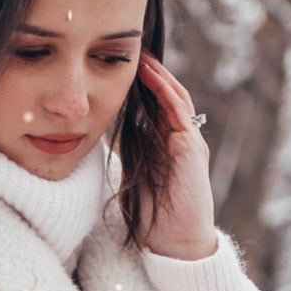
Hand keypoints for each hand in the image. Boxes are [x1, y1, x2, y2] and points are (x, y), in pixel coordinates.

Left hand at [134, 54, 218, 263]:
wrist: (175, 241)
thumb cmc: (154, 213)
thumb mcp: (134, 172)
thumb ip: (126, 150)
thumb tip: (98, 128)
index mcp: (164, 144)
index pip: (154, 105)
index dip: (141, 83)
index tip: (119, 63)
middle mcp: (180, 139)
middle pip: (167, 95)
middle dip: (151, 72)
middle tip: (133, 48)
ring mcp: (189, 143)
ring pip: (177, 98)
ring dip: (160, 75)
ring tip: (142, 55)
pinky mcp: (193, 150)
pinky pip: (180, 113)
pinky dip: (166, 92)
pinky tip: (152, 77)